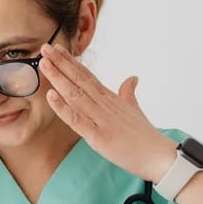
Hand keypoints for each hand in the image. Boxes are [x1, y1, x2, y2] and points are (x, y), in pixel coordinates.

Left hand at [40, 43, 176, 182]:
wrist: (158, 156)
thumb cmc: (144, 135)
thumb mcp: (134, 109)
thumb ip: (128, 93)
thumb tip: (132, 78)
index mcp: (110, 98)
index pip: (87, 76)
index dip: (71, 62)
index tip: (57, 48)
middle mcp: (104, 104)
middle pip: (79, 80)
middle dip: (61, 64)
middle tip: (45, 48)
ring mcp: (101, 119)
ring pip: (75, 95)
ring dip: (58, 78)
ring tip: (44, 63)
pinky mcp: (98, 136)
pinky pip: (77, 120)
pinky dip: (63, 108)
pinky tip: (50, 95)